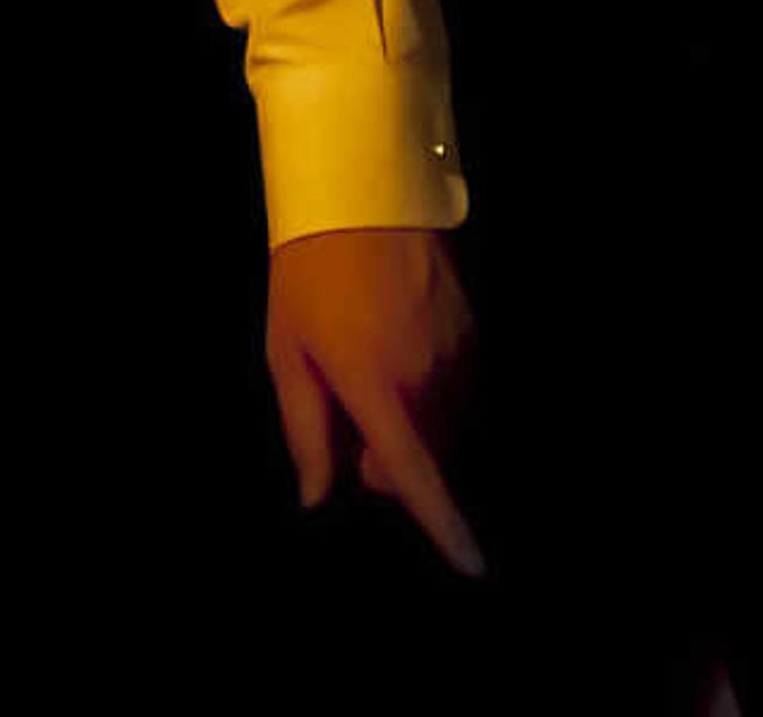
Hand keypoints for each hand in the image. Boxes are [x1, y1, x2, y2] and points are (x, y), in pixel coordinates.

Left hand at [265, 226, 480, 577]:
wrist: (364, 195)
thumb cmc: (310, 275)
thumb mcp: (288, 354)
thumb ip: (307, 432)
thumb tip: (319, 496)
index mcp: (376, 387)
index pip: (415, 476)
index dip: (445, 527)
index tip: (474, 567)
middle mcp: (427, 377)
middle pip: (424, 461)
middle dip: (390, 464)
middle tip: (350, 422)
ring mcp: (457, 354)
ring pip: (443, 428)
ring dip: (413, 428)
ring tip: (371, 373)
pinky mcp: (472, 335)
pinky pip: (457, 392)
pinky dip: (430, 396)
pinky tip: (397, 353)